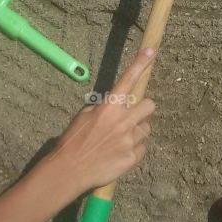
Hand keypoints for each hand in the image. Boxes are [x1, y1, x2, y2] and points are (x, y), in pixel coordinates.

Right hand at [47, 46, 156, 194]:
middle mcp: (124, 120)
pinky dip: (134, 149)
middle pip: (150, 105)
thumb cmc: (73, 140)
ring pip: (146, 128)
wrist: (70, 170)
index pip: (128, 79)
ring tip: (121, 139)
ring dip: (137, 131)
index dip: (141, 63)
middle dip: (143, 109)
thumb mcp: (84, 116)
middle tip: (132, 117)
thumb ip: (104, 107)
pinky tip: (119, 153)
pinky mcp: (133, 157)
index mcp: (109, 106)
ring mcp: (130, 139)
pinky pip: (142, 148)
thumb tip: (116, 106)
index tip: (151, 50)